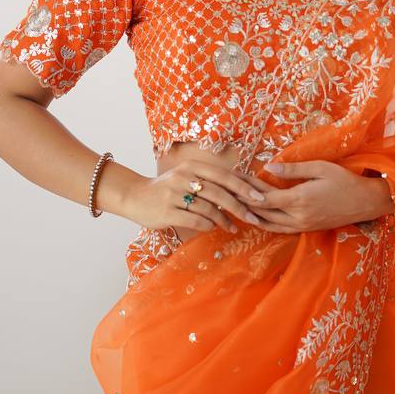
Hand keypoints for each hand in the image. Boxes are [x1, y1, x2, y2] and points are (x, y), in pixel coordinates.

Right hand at [125, 162, 272, 236]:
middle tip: (253, 217)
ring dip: (224, 220)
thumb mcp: (186, 176)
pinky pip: (195, 221)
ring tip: (232, 227)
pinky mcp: (167, 212)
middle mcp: (183, 177)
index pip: (224, 176)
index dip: (244, 187)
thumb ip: (210, 181)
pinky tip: (212, 227)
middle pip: (219, 193)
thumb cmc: (166, 188)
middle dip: (240, 207)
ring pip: (209, 209)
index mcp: (192, 166)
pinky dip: (208, 225)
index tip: (261, 198)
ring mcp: (174, 194)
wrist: (134, 196)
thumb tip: (241, 191)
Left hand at [240, 159, 393, 233]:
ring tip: (235, 207)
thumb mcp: (320, 168)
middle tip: (228, 193)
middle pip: (262, 213)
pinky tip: (256, 217)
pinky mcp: (306, 229)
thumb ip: (293, 169)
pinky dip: (265, 223)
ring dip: (251, 216)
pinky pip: (279, 229)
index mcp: (299, 200)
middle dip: (243, 203)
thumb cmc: (344, 180)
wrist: (365, 202)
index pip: (264, 198)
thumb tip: (268, 166)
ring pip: (268, 225)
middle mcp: (298, 217)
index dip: (246, 191)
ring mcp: (302, 226)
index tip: (233, 180)